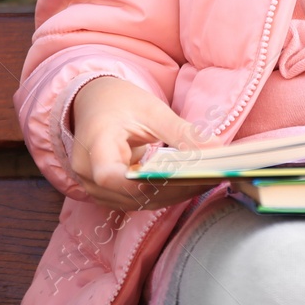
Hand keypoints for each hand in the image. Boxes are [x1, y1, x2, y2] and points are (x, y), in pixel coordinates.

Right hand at [66, 76, 217, 211]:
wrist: (95, 104)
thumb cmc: (119, 102)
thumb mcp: (150, 109)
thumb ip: (181, 132)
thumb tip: (215, 149)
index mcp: (94, 145)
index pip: (109, 176)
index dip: (140, 184)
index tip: (175, 178)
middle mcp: (88, 174)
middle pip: (131, 194)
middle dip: (173, 189)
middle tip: (209, 177)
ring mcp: (97, 188)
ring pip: (139, 202)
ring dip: (173, 194)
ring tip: (207, 181)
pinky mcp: (111, 194)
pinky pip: (139, 200)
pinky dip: (165, 193)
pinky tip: (191, 183)